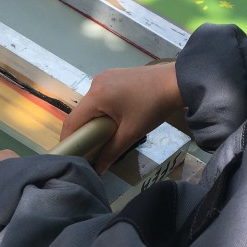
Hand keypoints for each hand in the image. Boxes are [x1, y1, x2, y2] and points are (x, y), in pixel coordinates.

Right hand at [61, 61, 183, 173]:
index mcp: (96, 96)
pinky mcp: (114, 75)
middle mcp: (95, 83)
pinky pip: (100, 96)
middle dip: (82, 132)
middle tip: (87, 150)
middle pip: (80, 112)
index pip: (72, 121)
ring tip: (101, 136)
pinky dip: (101, 109)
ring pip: (90, 104)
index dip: (68, 140)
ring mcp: (105, 77)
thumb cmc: (153, 108)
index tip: (69, 155)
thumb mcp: (131, 133)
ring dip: (92, 120)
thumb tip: (97, 170)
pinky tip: (112, 119)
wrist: (177, 82)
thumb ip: (111, 152)